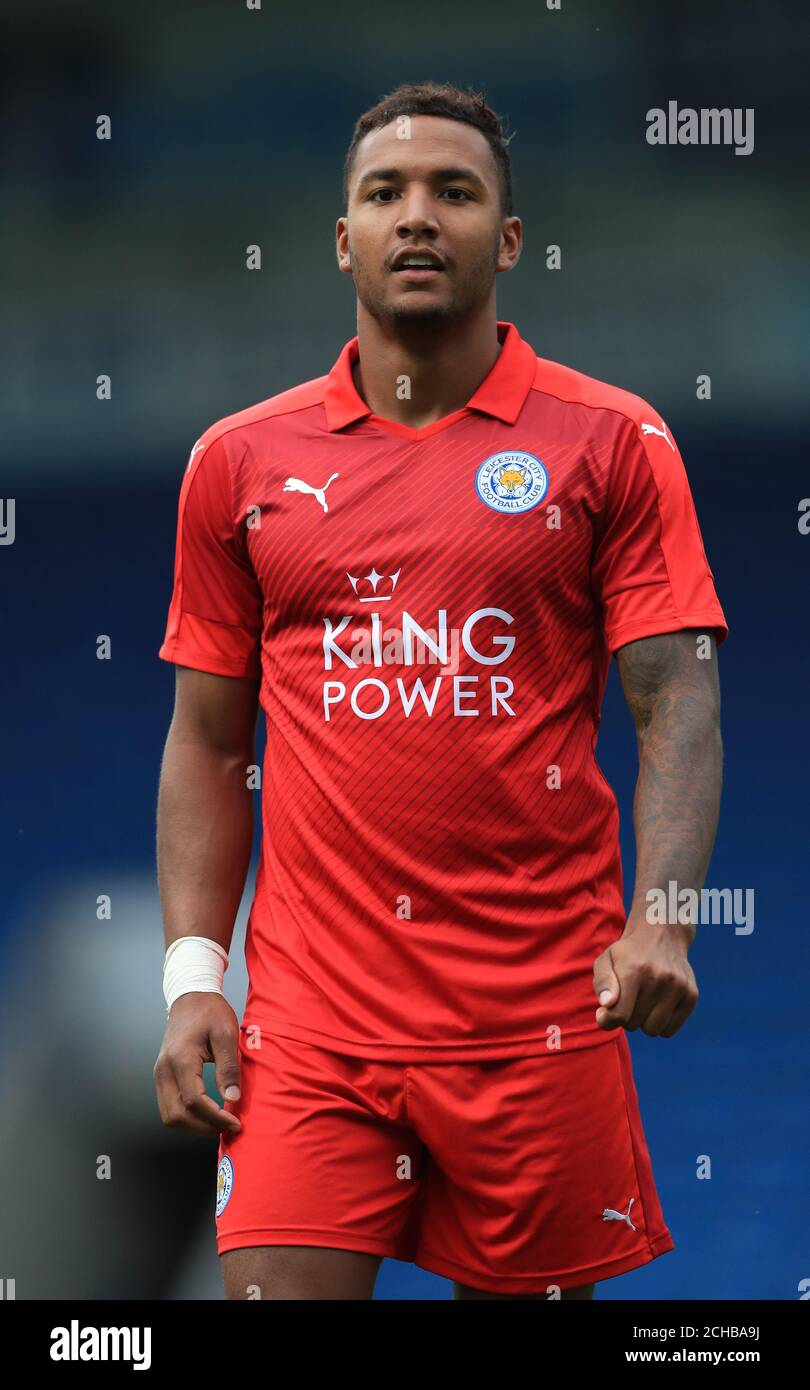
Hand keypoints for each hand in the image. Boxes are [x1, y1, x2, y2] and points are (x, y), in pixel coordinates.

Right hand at [153, 993, 242, 1136]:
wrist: (190, 996)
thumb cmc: (210, 1011)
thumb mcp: (226, 1034)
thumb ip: (229, 1067)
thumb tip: (233, 1098)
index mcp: (180, 1059)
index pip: (194, 1101)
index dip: (215, 1117)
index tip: (235, 1123)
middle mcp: (164, 1070)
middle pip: (177, 1115)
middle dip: (204, 1127)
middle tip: (228, 1126)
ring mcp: (159, 1073)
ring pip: (169, 1115)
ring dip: (193, 1126)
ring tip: (217, 1123)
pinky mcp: (161, 1075)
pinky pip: (168, 1106)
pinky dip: (186, 1116)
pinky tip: (205, 1114)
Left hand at [592, 923, 698, 1036]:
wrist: (661, 934)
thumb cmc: (627, 954)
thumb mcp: (605, 961)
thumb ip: (602, 983)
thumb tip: (607, 1006)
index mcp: (634, 969)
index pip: (619, 1015)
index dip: (607, 1019)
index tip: (604, 1013)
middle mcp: (659, 978)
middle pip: (633, 1024)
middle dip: (626, 1015)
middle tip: (629, 997)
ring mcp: (678, 987)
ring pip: (653, 1030)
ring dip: (644, 1021)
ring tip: (643, 1001)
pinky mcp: (691, 996)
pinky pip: (670, 1031)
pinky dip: (661, 1024)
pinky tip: (658, 1005)